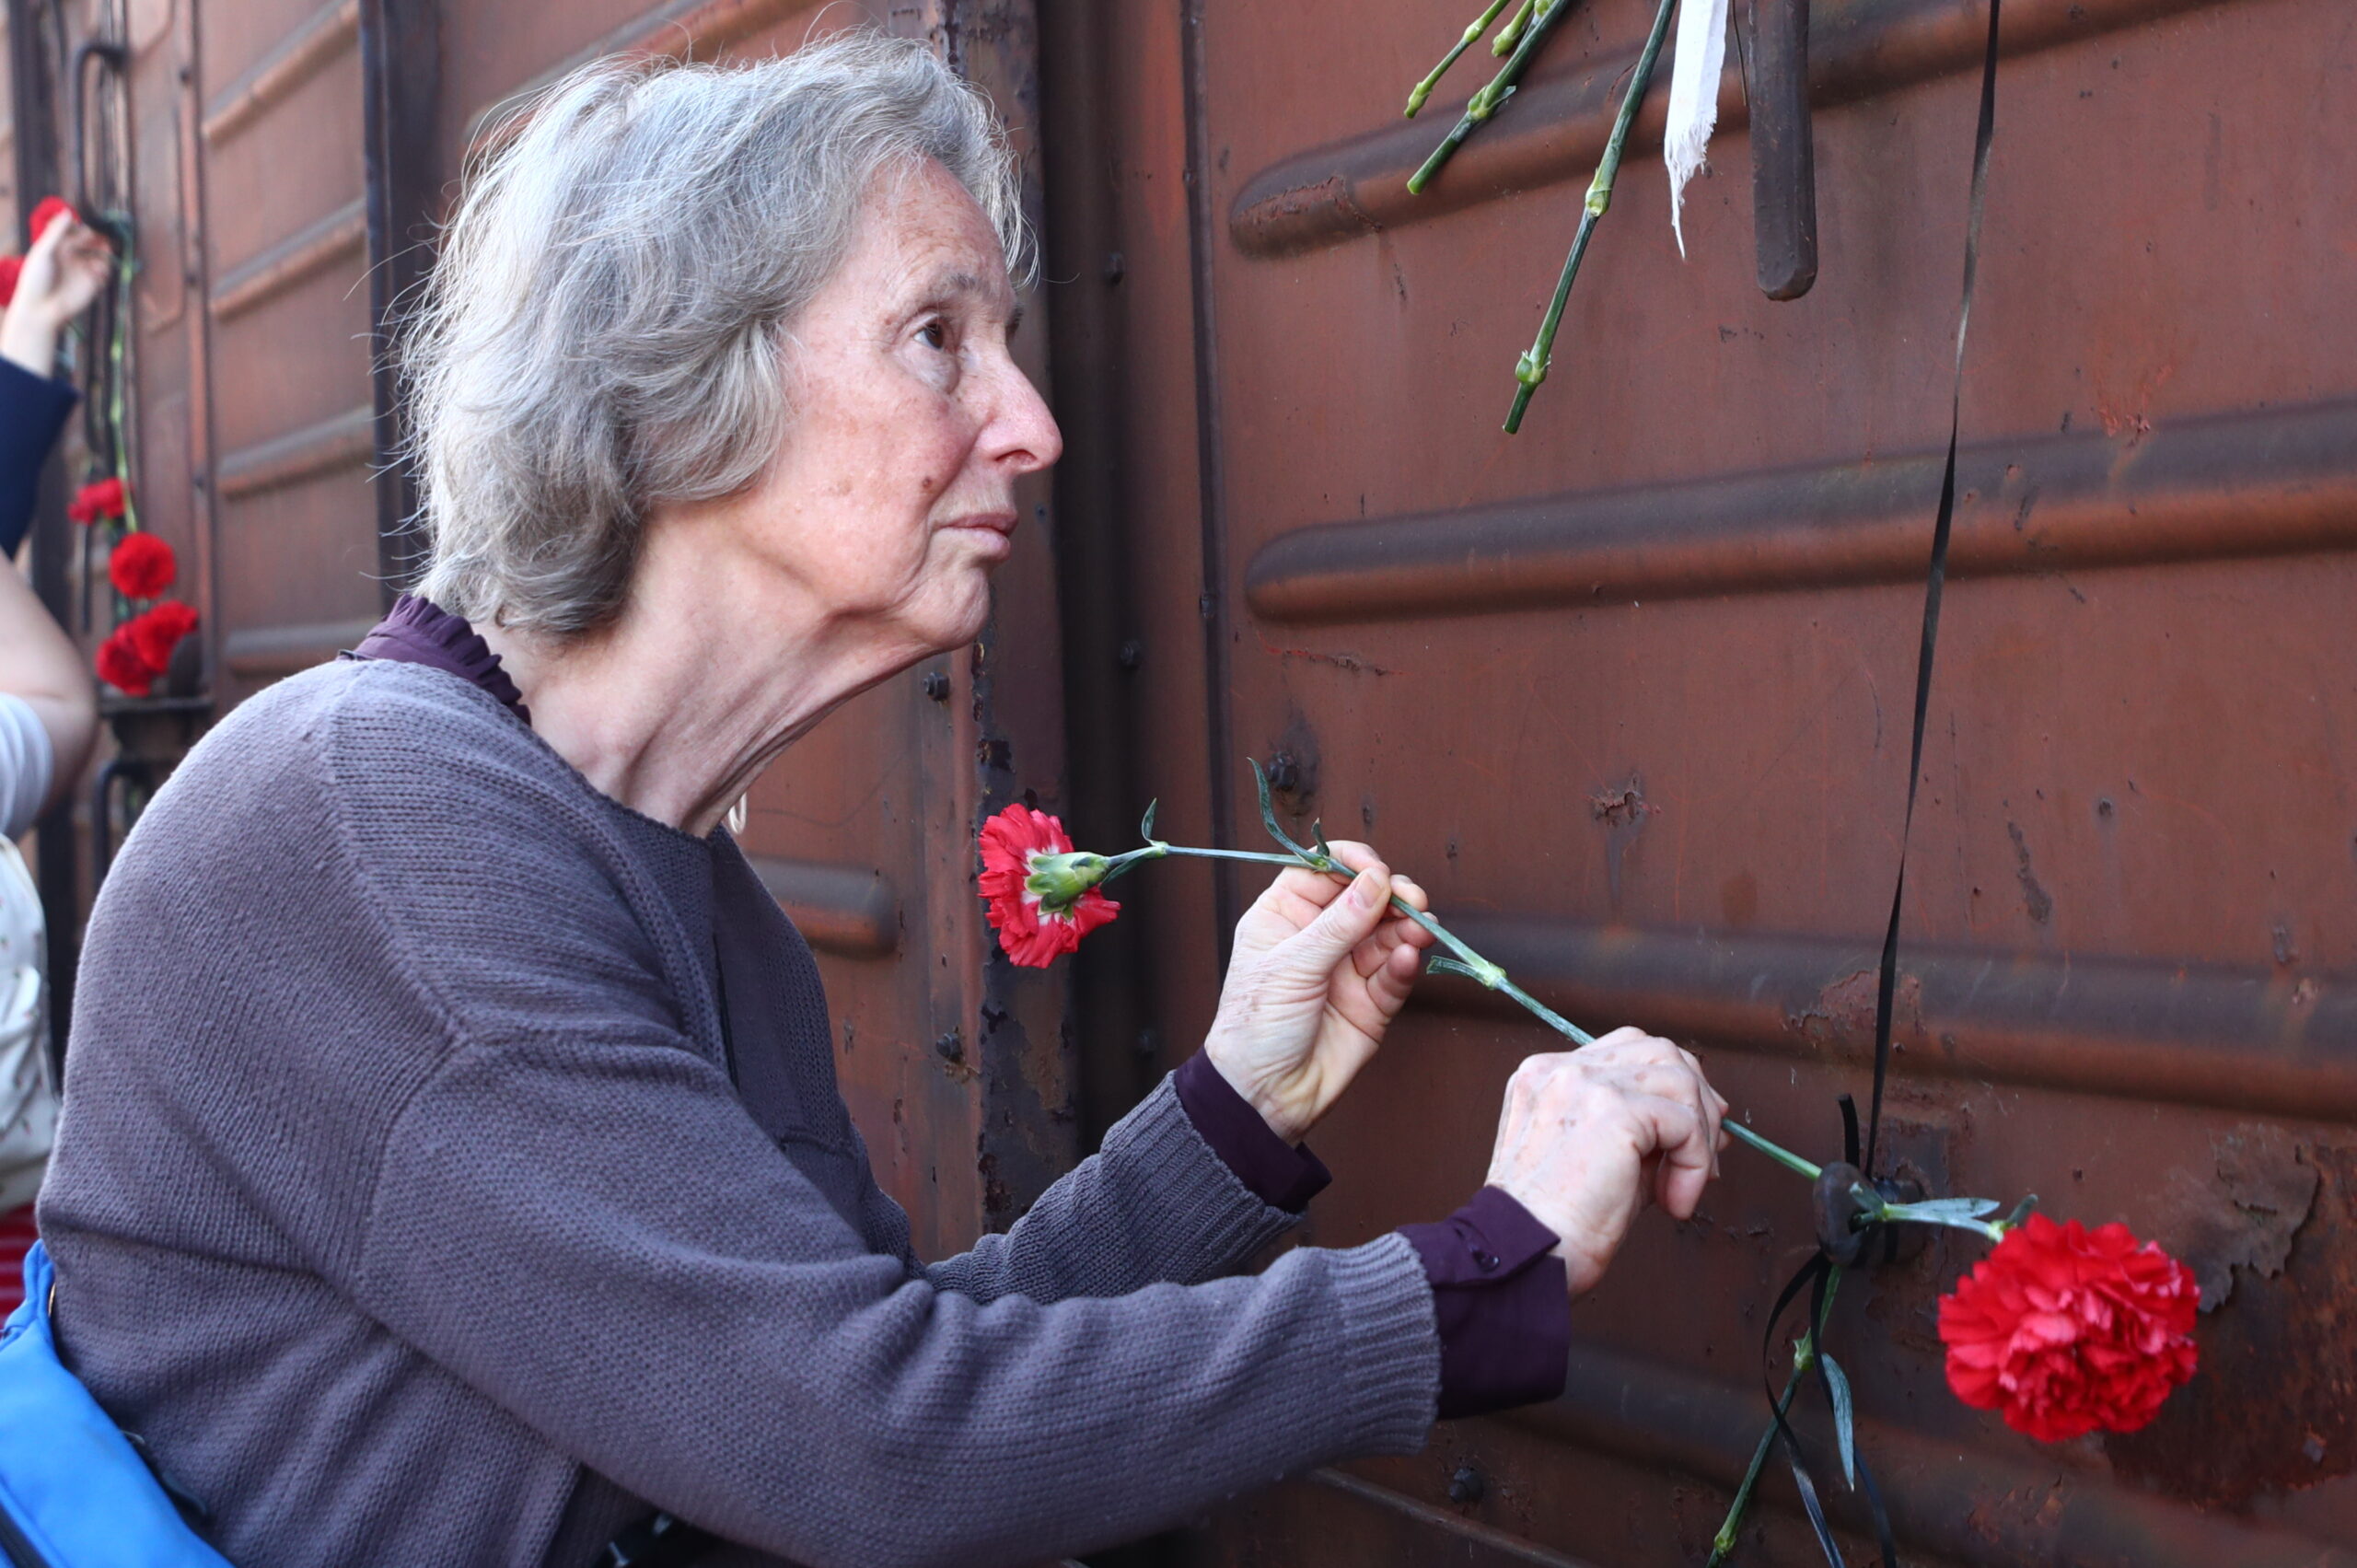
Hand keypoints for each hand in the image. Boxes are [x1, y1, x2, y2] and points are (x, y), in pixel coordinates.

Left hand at [2, 213, 112, 376]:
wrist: (41, 309)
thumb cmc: (37, 278)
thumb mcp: (44, 251)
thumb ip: (57, 232)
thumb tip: (69, 212)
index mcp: (60, 246)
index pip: (77, 231)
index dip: (85, 228)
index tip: (88, 229)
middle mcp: (73, 256)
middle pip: (93, 242)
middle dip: (101, 240)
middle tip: (105, 241)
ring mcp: (84, 270)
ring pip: (102, 257)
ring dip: (106, 255)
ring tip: (105, 256)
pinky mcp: (92, 285)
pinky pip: (105, 274)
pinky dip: (105, 272)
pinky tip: (99, 274)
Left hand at [1200, 843, 1434, 1142]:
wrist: (1265, 1097)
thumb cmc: (1256, 1028)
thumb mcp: (1291, 966)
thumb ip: (1339, 924)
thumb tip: (1376, 881)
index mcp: (1284, 916)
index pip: (1322, 871)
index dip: (1351, 863)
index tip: (1377, 868)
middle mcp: (1318, 937)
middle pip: (1364, 898)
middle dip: (1392, 895)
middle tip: (1413, 902)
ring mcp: (1347, 969)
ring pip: (1388, 934)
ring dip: (1407, 929)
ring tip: (1419, 932)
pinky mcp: (1372, 1002)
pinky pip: (1395, 974)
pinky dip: (1406, 964)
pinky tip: (1409, 960)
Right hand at [1485, 1029, 1727, 1296]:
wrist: (1528, 1254)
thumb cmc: (1555, 1224)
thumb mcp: (1598, 1159)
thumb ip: (1644, 1132)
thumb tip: (1710, 1127)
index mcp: (1547, 1077)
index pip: (1628, 1050)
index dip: (1672, 1085)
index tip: (1694, 1130)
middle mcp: (1560, 1070)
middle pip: (1659, 1051)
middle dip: (1697, 1099)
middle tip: (1709, 1154)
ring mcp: (1584, 1084)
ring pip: (1680, 1080)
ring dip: (1700, 1135)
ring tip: (1687, 1185)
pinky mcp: (1612, 1111)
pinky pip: (1684, 1122)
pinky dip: (1695, 1163)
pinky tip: (1676, 1200)